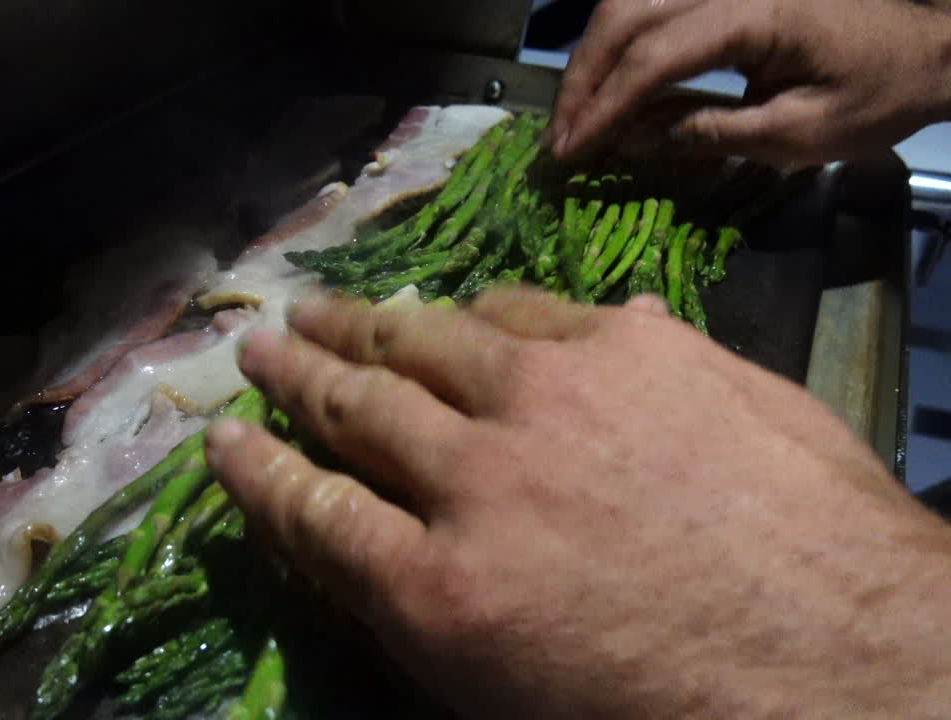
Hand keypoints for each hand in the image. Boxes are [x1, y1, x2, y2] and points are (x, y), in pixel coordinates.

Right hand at [206, 287, 950, 718]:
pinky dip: (487, 313)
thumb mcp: (516, 700)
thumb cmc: (681, 711)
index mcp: (439, 593)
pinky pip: (533, 312)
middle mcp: (476, 480)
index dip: (256, 470)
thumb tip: (386, 551)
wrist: (856, 661)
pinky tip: (467, 308)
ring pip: (430, 340)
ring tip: (333, 309)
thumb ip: (431, 617)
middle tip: (260, 342)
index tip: (219, 436)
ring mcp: (557, 400)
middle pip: (356, 406)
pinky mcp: (636, 349)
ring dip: (369, 324)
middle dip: (296, 373)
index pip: (309, 512)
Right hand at [543, 0, 950, 169]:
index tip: (569, 151)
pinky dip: (617, 37)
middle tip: (557, 138)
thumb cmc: (874, 95)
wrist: (925, 50)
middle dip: (582, 80)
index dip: (603, 107)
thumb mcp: (797, 135)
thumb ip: (711, 132)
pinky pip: (652, 2)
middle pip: (625, 16)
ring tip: (573, 113)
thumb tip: (636, 140)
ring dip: (592, 56)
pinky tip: (605, 77)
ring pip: (628, 2)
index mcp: (754, 14)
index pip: (653, 57)